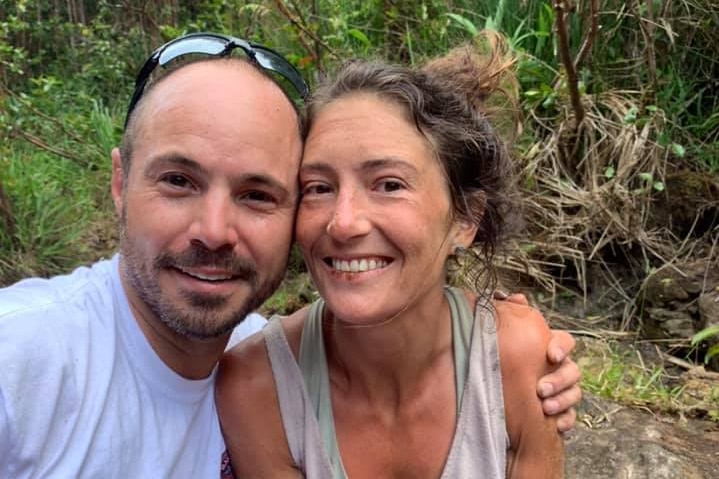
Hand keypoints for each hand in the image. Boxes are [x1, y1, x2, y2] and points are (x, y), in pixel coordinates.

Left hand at [494, 291, 581, 432]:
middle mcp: (560, 367)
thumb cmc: (507, 358)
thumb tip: (517, 298)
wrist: (499, 393)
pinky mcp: (560, 411)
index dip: (561, 346)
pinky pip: (571, 416)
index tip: (551, 354)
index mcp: (549, 347)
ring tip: (546, 407)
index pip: (565, 341)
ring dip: (563, 401)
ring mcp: (563, 390)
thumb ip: (512, 315)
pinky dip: (566, 420)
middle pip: (573, 370)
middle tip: (541, 389)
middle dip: (560, 380)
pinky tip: (557, 425)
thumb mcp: (506, 336)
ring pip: (575, 394)